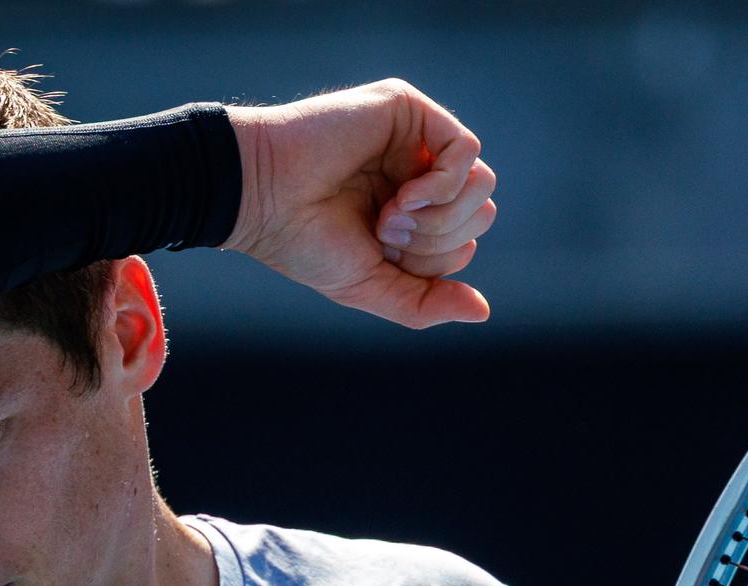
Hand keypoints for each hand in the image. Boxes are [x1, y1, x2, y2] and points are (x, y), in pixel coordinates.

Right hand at [223, 79, 495, 328]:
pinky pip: (467, 150)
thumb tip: (483, 312)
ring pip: (482, 183)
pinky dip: (443, 184)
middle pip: (481, 213)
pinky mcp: (409, 110)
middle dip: (438, 239)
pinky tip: (404, 194)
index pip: (465, 242)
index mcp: (412, 215)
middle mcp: (418, 175)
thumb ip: (427, 303)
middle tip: (384, 231)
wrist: (263, 199)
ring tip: (390, 213)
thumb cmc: (306, 244)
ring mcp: (415, 140)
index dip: (432, 261)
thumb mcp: (372, 288)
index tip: (381, 252)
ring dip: (440, 214)